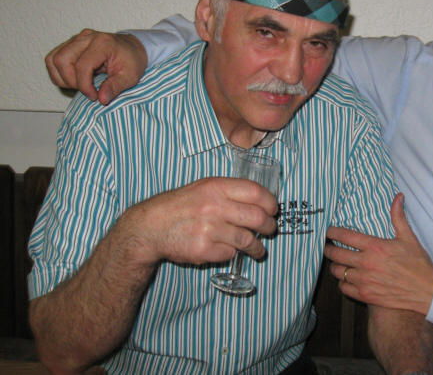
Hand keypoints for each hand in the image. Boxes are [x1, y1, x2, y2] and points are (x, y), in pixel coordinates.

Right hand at [45, 29, 147, 104]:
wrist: (133, 47)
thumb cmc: (132, 61)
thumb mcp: (130, 77)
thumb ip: (115, 87)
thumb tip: (101, 99)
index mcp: (102, 43)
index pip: (81, 66)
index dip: (84, 85)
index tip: (94, 96)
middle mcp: (86, 37)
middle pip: (61, 60)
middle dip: (70, 81)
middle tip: (87, 90)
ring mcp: (76, 38)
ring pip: (53, 59)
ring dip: (62, 77)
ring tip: (80, 85)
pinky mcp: (71, 43)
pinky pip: (53, 58)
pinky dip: (58, 72)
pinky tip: (74, 79)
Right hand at [122, 177, 278, 266]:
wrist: (150, 227)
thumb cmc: (180, 206)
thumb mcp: (203, 188)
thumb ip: (229, 192)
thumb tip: (260, 202)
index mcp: (216, 187)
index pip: (255, 192)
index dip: (270, 202)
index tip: (273, 209)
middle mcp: (214, 207)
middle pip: (256, 217)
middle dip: (269, 226)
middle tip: (271, 229)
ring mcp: (209, 229)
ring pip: (247, 239)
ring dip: (257, 247)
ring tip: (259, 250)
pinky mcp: (203, 250)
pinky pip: (229, 253)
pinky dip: (232, 253)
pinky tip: (230, 250)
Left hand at [324, 194, 432, 315]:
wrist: (426, 290)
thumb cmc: (417, 263)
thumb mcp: (408, 237)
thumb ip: (398, 216)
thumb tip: (397, 196)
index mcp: (374, 246)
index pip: (344, 236)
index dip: (332, 232)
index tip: (328, 231)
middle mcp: (366, 263)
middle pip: (336, 254)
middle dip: (329, 249)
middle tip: (327, 247)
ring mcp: (364, 280)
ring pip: (337, 272)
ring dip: (335, 266)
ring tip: (337, 263)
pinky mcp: (365, 295)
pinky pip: (343, 288)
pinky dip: (342, 283)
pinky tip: (346, 279)